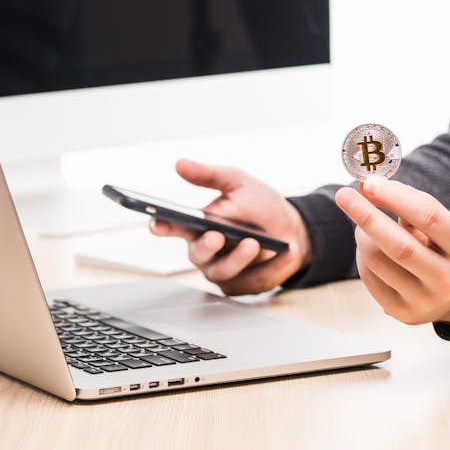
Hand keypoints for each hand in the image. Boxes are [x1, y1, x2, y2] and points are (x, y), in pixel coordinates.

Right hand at [150, 159, 311, 294]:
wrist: (292, 228)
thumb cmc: (259, 205)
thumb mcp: (238, 182)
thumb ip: (210, 175)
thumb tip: (180, 164)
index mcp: (198, 225)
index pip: (172, 226)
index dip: (162, 226)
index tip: (157, 223)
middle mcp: (206, 251)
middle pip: (196, 255)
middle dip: (206, 246)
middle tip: (216, 236)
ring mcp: (223, 271)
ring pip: (223, 272)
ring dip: (239, 259)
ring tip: (254, 243)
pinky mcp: (243, 286)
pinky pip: (254, 281)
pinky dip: (272, 267)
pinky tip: (286, 254)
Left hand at [334, 176, 449, 325]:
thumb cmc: (446, 248)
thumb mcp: (444, 224)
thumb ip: (410, 204)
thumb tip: (369, 187)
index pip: (428, 217)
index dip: (396, 197)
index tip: (369, 183)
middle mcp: (449, 279)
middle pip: (399, 246)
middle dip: (366, 216)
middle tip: (344, 195)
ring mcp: (426, 301)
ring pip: (377, 261)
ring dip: (363, 236)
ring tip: (365, 226)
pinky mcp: (404, 314)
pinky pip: (370, 278)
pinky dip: (362, 256)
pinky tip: (369, 248)